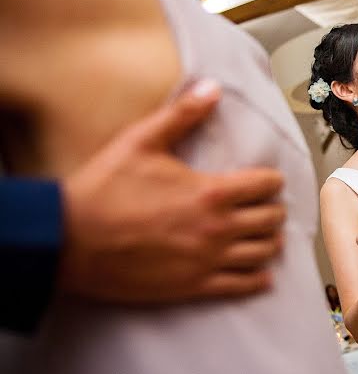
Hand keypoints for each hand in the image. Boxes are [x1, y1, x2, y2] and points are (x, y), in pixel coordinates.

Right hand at [61, 79, 285, 303]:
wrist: (68, 241)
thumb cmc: (103, 189)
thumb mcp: (141, 141)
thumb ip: (182, 114)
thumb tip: (213, 87)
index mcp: (211, 192)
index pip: (267, 185)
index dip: (270, 180)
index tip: (266, 180)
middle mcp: (218, 228)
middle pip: (272, 219)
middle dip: (273, 210)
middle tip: (265, 206)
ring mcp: (208, 260)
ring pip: (264, 253)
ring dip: (269, 242)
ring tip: (264, 235)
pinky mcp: (194, 286)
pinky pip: (242, 285)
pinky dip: (258, 279)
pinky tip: (261, 274)